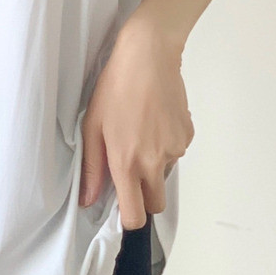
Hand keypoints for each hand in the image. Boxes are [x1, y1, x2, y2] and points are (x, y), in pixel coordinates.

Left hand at [78, 21, 194, 228]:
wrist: (148, 57)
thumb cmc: (114, 89)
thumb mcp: (92, 127)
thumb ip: (92, 168)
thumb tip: (87, 200)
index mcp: (127, 164)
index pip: (136, 216)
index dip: (129, 218)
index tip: (122, 208)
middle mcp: (155, 163)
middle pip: (155, 203)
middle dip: (144, 196)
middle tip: (130, 171)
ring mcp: (175, 149)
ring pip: (165, 174)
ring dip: (153, 165)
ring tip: (140, 132)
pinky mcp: (188, 135)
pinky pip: (175, 153)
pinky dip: (165, 145)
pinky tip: (154, 121)